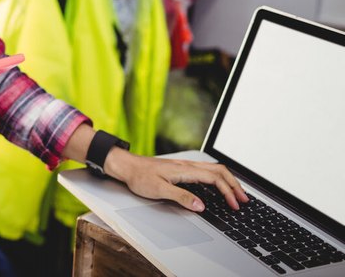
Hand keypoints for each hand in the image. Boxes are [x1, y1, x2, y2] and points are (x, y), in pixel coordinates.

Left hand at [104, 148, 249, 211]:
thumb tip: (201, 205)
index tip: (234, 204)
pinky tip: (219, 185)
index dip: (228, 191)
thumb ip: (181, 197)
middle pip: (219, 171)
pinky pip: (206, 170)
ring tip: (237, 193)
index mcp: (185, 170)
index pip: (215, 178)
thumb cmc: (139, 177)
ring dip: (228, 180)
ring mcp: (185, 166)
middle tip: (244, 200)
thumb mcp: (159, 190)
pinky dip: (218, 177)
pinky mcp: (181, 168)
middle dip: (235, 185)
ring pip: (214, 169)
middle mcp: (188, 165)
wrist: (127, 166)